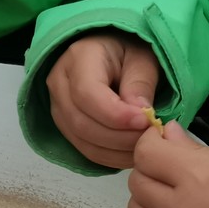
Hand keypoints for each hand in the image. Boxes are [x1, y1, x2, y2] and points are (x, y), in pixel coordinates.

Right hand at [46, 31, 159, 168]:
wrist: (108, 54)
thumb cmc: (126, 50)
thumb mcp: (141, 57)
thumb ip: (140, 82)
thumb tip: (140, 114)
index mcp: (77, 59)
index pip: (87, 94)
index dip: (115, 114)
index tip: (145, 121)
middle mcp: (59, 85)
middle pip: (82, 123)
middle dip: (119, 137)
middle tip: (150, 136)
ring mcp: (58, 109)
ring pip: (82, 141)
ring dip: (116, 151)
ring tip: (145, 146)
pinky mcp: (65, 128)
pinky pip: (85, 150)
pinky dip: (111, 157)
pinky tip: (131, 153)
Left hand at [128, 121, 208, 207]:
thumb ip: (198, 151)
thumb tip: (167, 134)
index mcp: (199, 179)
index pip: (146, 153)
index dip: (150, 142)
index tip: (161, 141)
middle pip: (136, 180)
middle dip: (150, 169)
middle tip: (174, 170)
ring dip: (149, 197)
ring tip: (177, 198)